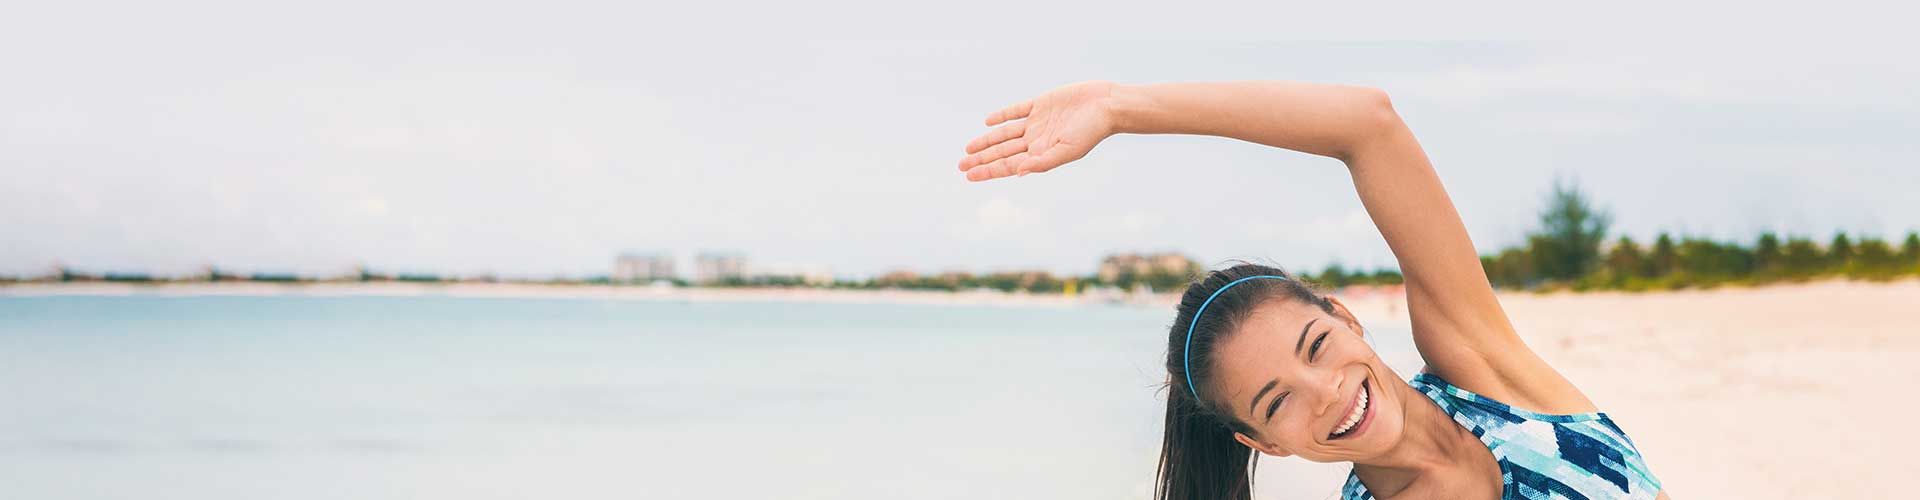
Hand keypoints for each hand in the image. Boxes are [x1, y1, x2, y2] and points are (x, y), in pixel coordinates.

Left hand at [957, 80, 1118, 181]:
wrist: (1107, 105)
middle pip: (1002, 151)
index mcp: (1040, 153)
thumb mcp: (1067, 151)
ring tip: (968, 149)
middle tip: (961, 165)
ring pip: (1004, 134)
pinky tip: (988, 121)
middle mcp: (1036, 140)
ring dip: (986, 141)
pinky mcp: (1041, 103)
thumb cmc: (1091, 131)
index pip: (1007, 165)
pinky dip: (1002, 115)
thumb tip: (1017, 173)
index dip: (987, 171)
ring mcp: (1037, 122)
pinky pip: (1017, 110)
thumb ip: (1042, 162)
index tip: (968, 175)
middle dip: (981, 159)